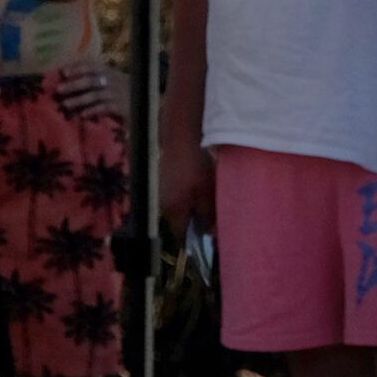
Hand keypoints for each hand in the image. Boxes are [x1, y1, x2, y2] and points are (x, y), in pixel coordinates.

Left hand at [57, 62, 126, 123]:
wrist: (144, 101)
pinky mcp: (120, 107)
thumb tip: (69, 74)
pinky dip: (92, 111)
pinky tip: (82, 115)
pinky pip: (104, 108)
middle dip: (73, 85)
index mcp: (109, 71)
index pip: (91, 66)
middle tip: (59, 90)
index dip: (76, 68)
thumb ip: (95, 76)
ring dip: (78, 100)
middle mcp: (112, 80)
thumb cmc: (122, 90)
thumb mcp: (111, 78)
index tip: (63, 72)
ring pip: (94, 96)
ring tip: (65, 105)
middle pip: (90, 80)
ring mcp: (116, 94)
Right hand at [160, 125, 214, 242]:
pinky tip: (199, 185)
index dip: (195, 241)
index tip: (209, 240)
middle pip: (180, 222)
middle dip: (196, 224)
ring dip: (193, 208)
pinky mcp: (164, 177)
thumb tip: (212, 234)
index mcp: (173, 212)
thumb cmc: (196, 166)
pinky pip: (177, 194)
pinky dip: (188, 194)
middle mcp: (163, 204)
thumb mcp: (207, 193)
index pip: (181, 236)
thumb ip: (209, 215)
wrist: (181, 135)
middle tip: (214, 220)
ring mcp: (162, 190)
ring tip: (209, 201)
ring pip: (179, 207)